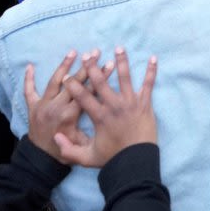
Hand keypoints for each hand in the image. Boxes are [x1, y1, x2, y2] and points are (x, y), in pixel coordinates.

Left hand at [24, 50, 109, 160]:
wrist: (40, 160)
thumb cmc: (63, 152)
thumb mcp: (82, 144)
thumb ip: (94, 129)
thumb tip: (107, 114)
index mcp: (69, 115)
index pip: (87, 92)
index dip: (100, 77)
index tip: (109, 64)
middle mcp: (56, 106)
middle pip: (73, 82)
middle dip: (86, 67)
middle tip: (95, 52)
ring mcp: (42, 105)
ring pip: (54, 81)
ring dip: (64, 66)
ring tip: (73, 52)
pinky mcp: (32, 107)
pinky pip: (28, 90)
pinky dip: (28, 78)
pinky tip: (30, 66)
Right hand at [55, 48, 157, 167]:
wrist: (136, 161)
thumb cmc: (112, 159)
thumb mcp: (86, 157)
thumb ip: (68, 148)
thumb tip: (55, 136)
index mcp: (99, 117)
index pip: (83, 97)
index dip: (74, 86)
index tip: (67, 76)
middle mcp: (114, 106)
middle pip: (101, 83)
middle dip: (93, 67)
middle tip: (89, 54)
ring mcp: (131, 103)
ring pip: (125, 78)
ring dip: (121, 62)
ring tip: (119, 48)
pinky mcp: (145, 104)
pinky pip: (149, 85)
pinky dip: (151, 71)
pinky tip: (154, 59)